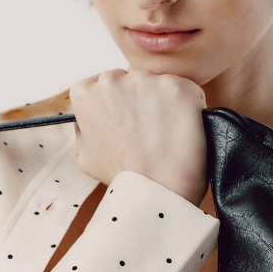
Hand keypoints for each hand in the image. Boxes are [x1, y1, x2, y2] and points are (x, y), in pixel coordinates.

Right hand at [69, 70, 207, 205]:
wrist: (157, 192)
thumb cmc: (122, 179)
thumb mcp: (86, 156)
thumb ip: (85, 127)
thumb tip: (93, 113)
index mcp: (85, 92)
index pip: (104, 84)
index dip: (119, 105)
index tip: (126, 123)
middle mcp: (112, 79)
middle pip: (132, 79)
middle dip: (141, 99)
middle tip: (148, 131)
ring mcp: (146, 80)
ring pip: (158, 83)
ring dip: (164, 102)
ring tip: (165, 135)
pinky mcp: (178, 86)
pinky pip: (185, 90)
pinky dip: (187, 107)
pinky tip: (182, 131)